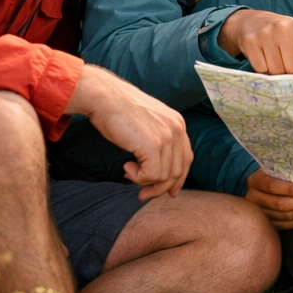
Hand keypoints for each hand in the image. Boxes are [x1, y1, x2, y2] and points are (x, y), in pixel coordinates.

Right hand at [66, 65, 192, 199]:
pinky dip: (138, 177)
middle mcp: (177, 129)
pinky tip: (127, 166)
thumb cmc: (120, 111)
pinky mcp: (153, 145)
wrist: (106, 98)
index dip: (178, 179)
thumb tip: (158, 171)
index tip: (167, 191)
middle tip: (142, 194)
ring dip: (145, 181)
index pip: (186, 159)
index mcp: (178, 123)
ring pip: (164, 176)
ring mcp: (167, 136)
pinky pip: (152, 175)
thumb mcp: (148, 124)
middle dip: (160, 188)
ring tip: (129, 170)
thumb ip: (159, 141)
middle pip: (178, 171)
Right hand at [219, 10, 292, 74]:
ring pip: (277, 71)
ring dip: (277, 73)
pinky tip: (263, 60)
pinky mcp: (251, 43)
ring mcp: (266, 35)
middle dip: (292, 73)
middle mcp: (283, 29)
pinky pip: (262, 69)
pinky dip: (263, 70)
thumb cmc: (279, 32)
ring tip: (274, 61)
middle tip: (287, 67)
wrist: (250, 21)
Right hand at [244, 169, 292, 229]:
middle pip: (279, 204)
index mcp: (255, 180)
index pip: (273, 186)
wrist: (256, 185)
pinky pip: (284, 225)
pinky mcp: (265, 223)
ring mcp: (258, 213)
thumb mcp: (276, 167)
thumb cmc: (271, 173)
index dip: (290, 189)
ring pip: (283, 216)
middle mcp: (253, 198)